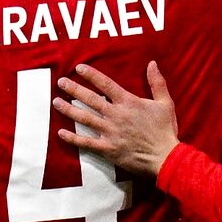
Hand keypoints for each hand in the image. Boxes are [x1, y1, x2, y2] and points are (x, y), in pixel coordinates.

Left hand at [53, 62, 178, 176]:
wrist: (164, 156)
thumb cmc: (165, 130)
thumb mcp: (165, 103)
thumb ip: (157, 83)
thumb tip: (152, 64)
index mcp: (128, 102)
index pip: (105, 85)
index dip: (91, 75)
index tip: (79, 68)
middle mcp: (115, 115)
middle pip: (90, 100)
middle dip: (74, 89)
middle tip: (61, 82)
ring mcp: (109, 132)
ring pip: (84, 119)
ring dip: (69, 109)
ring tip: (56, 102)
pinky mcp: (107, 149)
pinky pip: (86, 142)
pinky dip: (72, 138)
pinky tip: (60, 133)